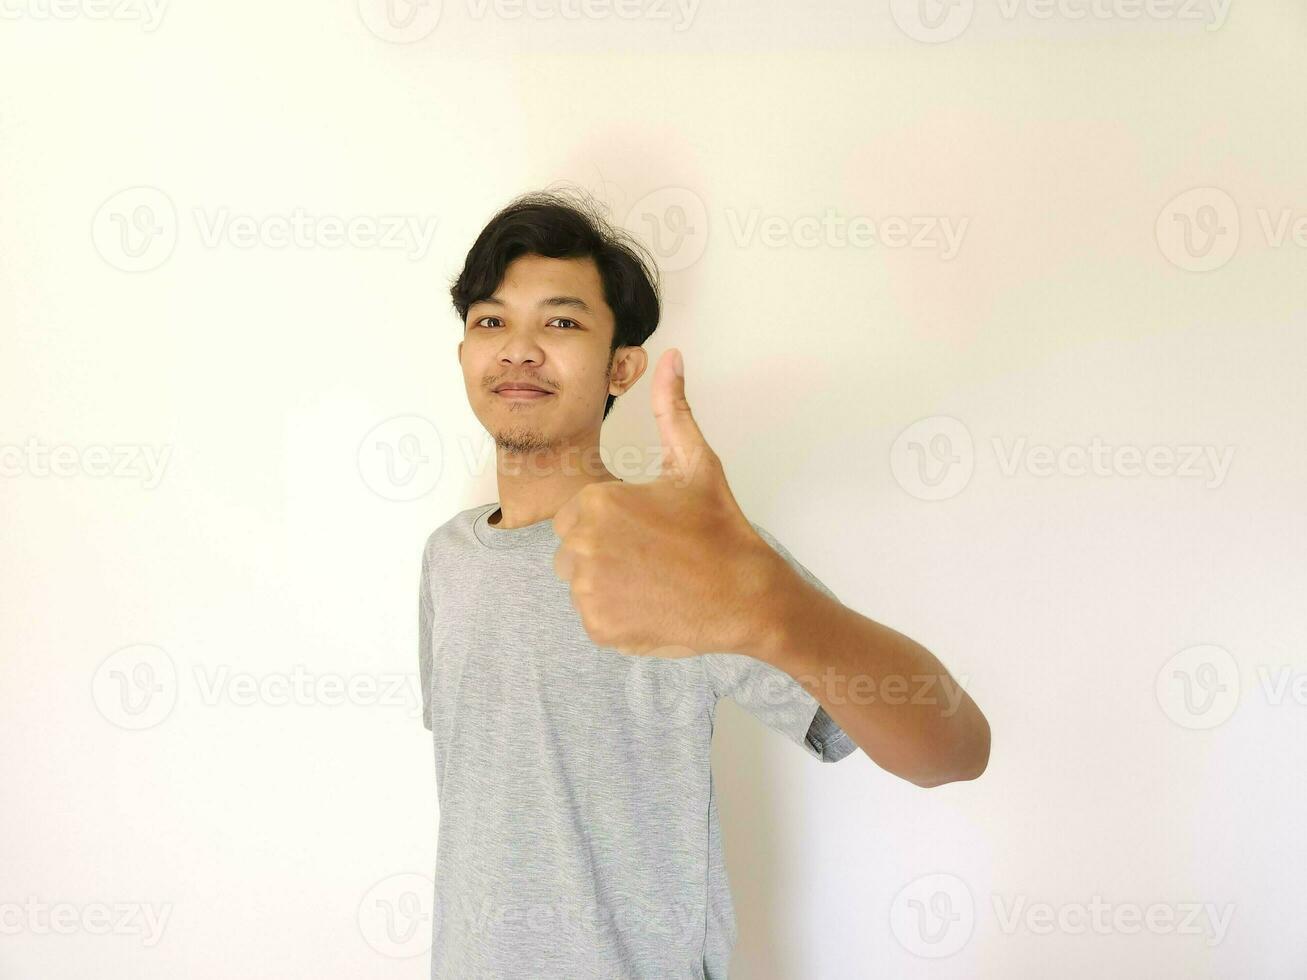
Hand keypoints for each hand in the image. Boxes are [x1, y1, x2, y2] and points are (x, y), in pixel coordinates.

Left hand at [552, 349, 780, 657]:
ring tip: (653, 580)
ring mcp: (589, 593)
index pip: (579, 514)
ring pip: (581, 583)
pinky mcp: (599, 629)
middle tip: (653, 556)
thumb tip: (670, 357)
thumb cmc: (720, 529)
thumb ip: (673, 408)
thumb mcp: (697, 462)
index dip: (612, 520)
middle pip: (573, 549)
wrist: (748, 597)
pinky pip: (592, 616)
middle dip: (605, 550)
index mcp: (598, 503)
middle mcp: (583, 547)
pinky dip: (616, 615)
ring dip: (608, 582)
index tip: (647, 529)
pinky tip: (652, 604)